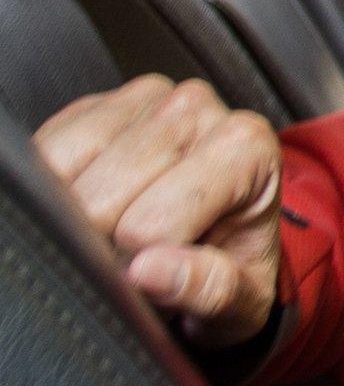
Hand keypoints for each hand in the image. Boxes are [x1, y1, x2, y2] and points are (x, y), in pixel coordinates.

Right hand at [32, 75, 281, 346]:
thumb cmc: (235, 266)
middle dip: (106, 244)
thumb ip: (210, 288)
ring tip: (117, 227)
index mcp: (246, 145)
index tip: (164, 268)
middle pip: (102, 200)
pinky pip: (46, 149)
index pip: (154, 224)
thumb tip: (147, 272)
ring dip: (77, 215)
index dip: (143, 265)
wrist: (223, 239)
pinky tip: (88, 202)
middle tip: (137, 251)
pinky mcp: (97, 104)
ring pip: (66, 172)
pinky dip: (52, 186)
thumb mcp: (242, 297)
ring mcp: (144, 99)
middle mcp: (197, 109)